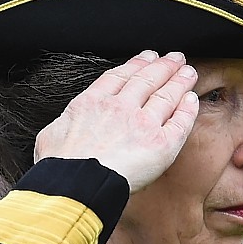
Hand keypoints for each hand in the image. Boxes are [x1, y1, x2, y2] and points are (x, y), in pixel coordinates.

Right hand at [33, 51, 198, 192]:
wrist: (77, 186)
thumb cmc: (59, 167)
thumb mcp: (50, 136)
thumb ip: (63, 126)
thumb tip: (61, 129)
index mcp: (92, 103)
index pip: (119, 76)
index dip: (136, 64)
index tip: (146, 57)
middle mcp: (120, 107)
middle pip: (147, 79)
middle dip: (163, 66)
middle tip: (175, 58)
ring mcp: (142, 124)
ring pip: (166, 95)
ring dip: (180, 81)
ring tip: (188, 72)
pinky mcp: (161, 144)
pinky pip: (180, 122)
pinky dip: (187, 109)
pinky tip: (192, 100)